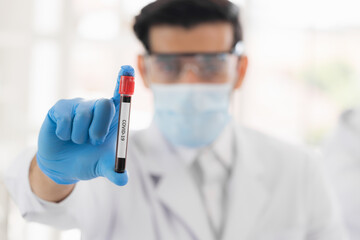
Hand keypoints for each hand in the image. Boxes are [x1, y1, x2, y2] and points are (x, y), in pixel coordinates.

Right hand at [36, 66, 133, 185]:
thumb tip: (123, 179)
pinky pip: (65, 116)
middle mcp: (97, 109)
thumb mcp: (102, 167)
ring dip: (80, 134)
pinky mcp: (60, 109)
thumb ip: (113, 171)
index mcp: (112, 119)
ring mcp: (78, 107)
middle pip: (103, 103)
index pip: (120, 97)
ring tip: (77, 141)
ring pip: (83, 113)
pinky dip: (65, 132)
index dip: (124, 82)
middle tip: (94, 141)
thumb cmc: (88, 161)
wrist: (63, 166)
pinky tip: (64, 136)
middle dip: (99, 126)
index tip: (128, 68)